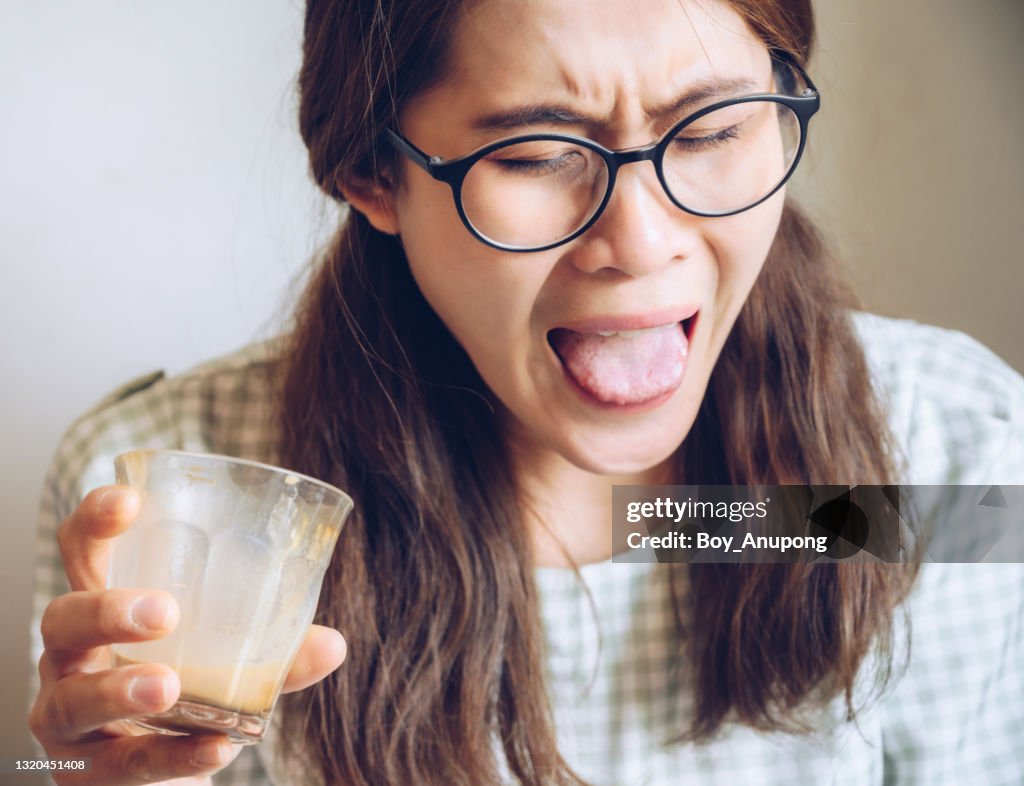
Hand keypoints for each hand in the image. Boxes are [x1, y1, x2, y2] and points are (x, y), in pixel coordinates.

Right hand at [30, 485, 346, 784]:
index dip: (97, 521)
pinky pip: (123, 765)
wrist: (155, 768)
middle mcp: (73, 655)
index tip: (130, 501)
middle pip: (61, 618)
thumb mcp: (225, 657)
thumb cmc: (185, 688)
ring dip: (119, 689)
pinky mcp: (85, 772)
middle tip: (164, 612)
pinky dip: (172, 757)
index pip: (84, 550)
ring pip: (71, 699)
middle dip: (106, 609)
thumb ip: (273, 648)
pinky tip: (214, 747)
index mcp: (106, 604)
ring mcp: (69, 715)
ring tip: (166, 686)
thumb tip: (333, 643)